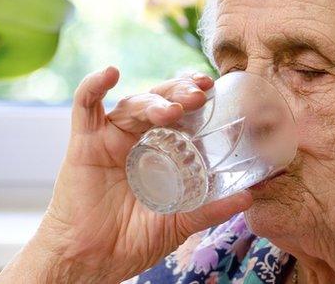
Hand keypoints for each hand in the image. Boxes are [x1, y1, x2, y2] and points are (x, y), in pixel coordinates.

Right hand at [0, 67, 251, 283]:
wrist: (92, 262)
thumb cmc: (131, 242)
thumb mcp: (178, 222)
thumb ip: (210, 208)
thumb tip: (250, 196)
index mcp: (159, 152)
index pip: (180, 114)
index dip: (195, 99)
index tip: (215, 90)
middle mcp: (136, 139)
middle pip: (159, 102)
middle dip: (180, 93)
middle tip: (201, 93)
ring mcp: (110, 139)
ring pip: (132, 104)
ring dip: (154, 100)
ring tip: (175, 109)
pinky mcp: (84, 143)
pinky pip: (85, 107)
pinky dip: (94, 86)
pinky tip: (111, 73)